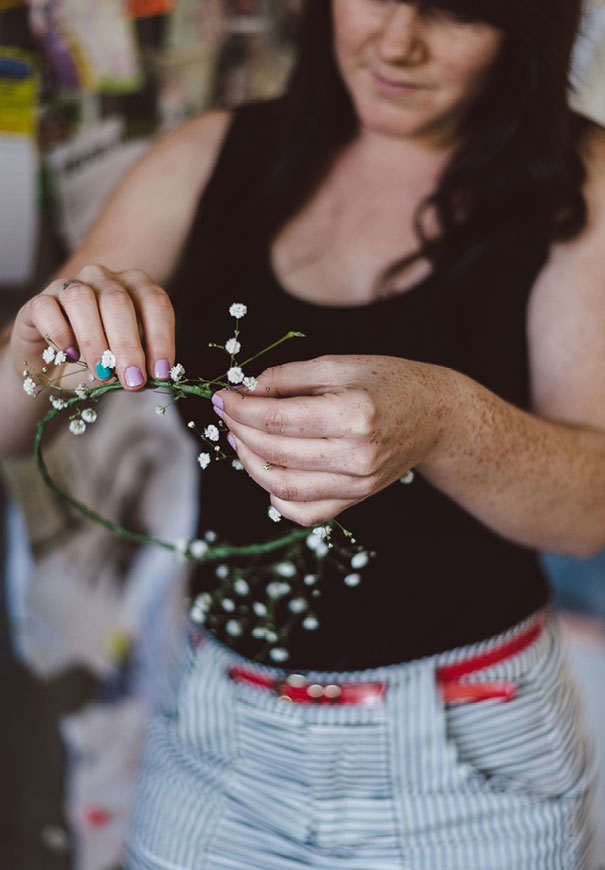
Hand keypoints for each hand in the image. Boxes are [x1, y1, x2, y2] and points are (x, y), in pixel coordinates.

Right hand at [11, 264, 174, 388]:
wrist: (55, 368)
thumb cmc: (98, 361)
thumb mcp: (125, 364)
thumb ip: (140, 365)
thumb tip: (153, 377)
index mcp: (134, 287)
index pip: (154, 303)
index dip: (161, 338)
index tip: (161, 373)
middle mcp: (102, 278)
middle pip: (117, 301)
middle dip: (128, 346)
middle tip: (133, 380)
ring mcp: (68, 285)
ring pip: (81, 299)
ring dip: (95, 341)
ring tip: (103, 373)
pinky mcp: (39, 301)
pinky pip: (47, 308)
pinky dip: (60, 334)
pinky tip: (70, 355)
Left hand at [214, 354, 449, 525]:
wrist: (433, 415)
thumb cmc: (388, 382)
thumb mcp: (337, 364)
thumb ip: (287, 377)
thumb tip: (245, 391)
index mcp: (353, 414)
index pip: (277, 419)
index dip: (240, 409)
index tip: (222, 397)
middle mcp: (356, 456)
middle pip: (275, 453)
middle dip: (240, 431)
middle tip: (229, 413)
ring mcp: (357, 484)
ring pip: (283, 488)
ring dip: (251, 464)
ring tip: (242, 439)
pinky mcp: (355, 500)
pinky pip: (303, 512)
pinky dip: (276, 495)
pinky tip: (270, 468)